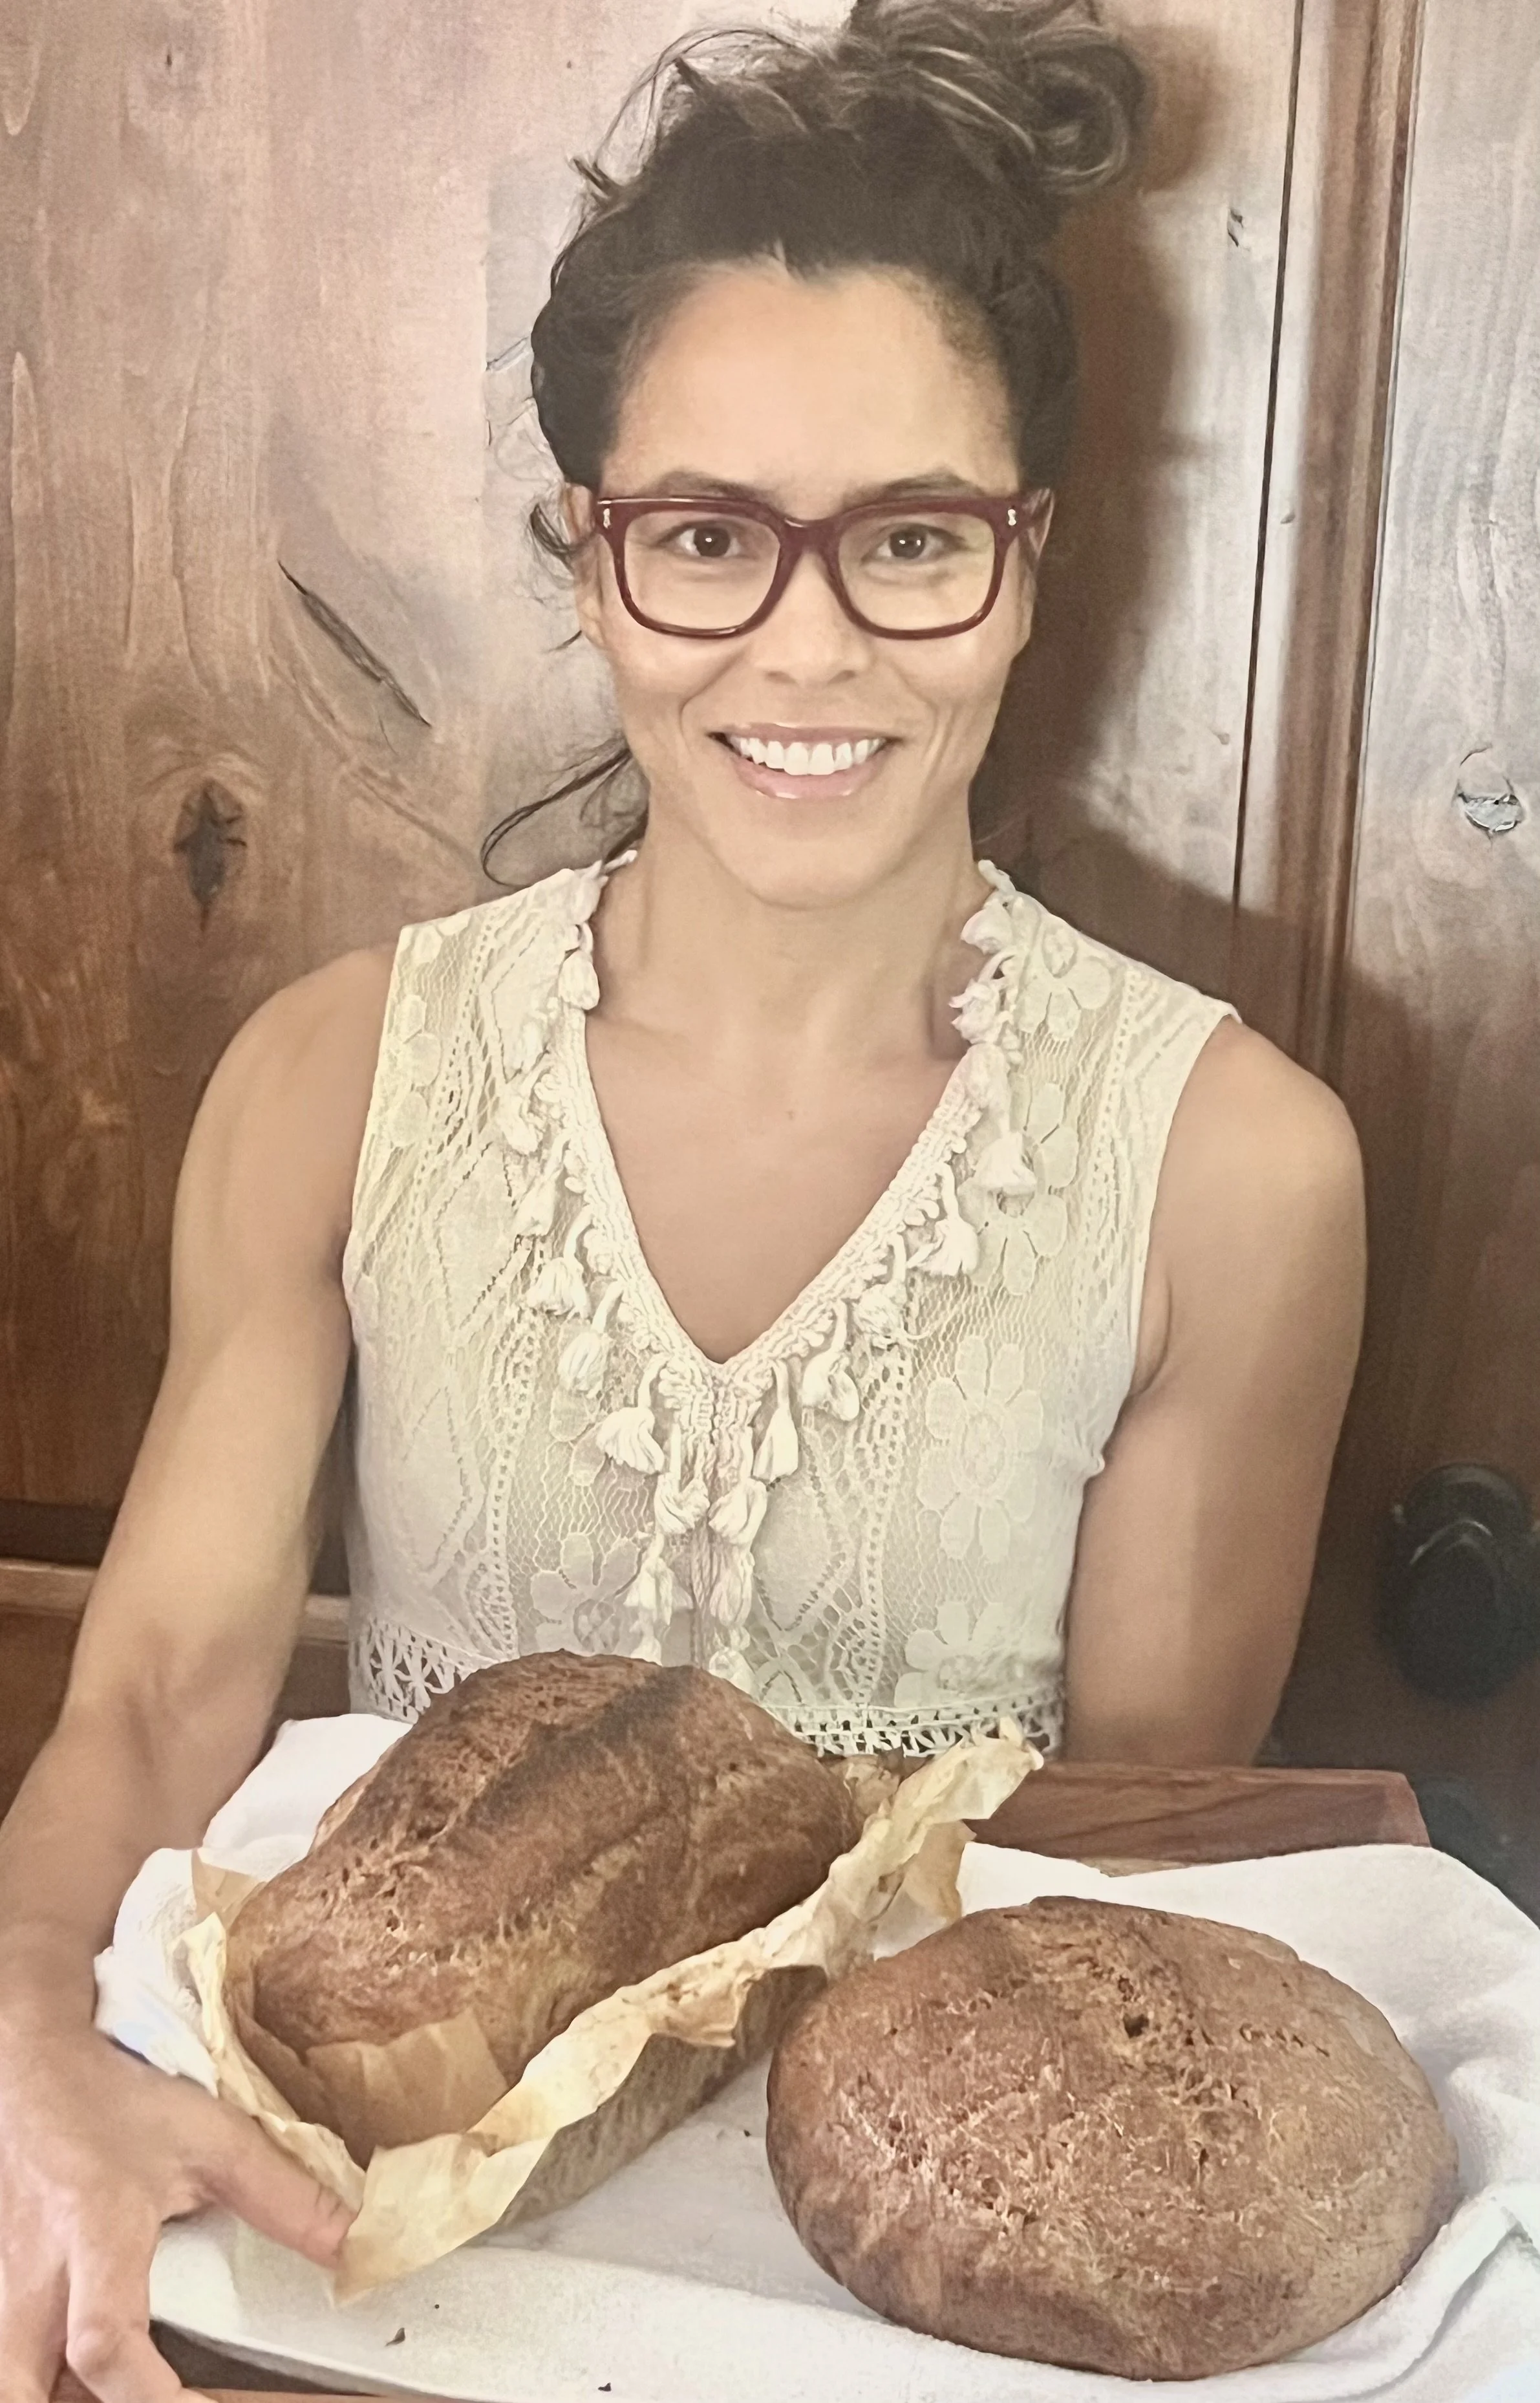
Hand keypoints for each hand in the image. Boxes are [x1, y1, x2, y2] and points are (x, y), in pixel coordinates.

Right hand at [0, 2021, 351, 2402]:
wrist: (35, 2075)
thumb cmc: (115, 2104)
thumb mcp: (212, 2140)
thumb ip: (287, 2199)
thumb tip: (358, 2245)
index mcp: (94, 2237)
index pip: (105, 2341)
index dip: (151, 2394)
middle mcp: (37, 2285)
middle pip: (29, 2393)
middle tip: (163, 2400)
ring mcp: (8, 2302)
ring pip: (20, 2390)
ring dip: (70, 2401)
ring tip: (141, 2391)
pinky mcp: (3, 2310)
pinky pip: (19, 2376)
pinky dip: (62, 2390)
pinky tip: (99, 2387)